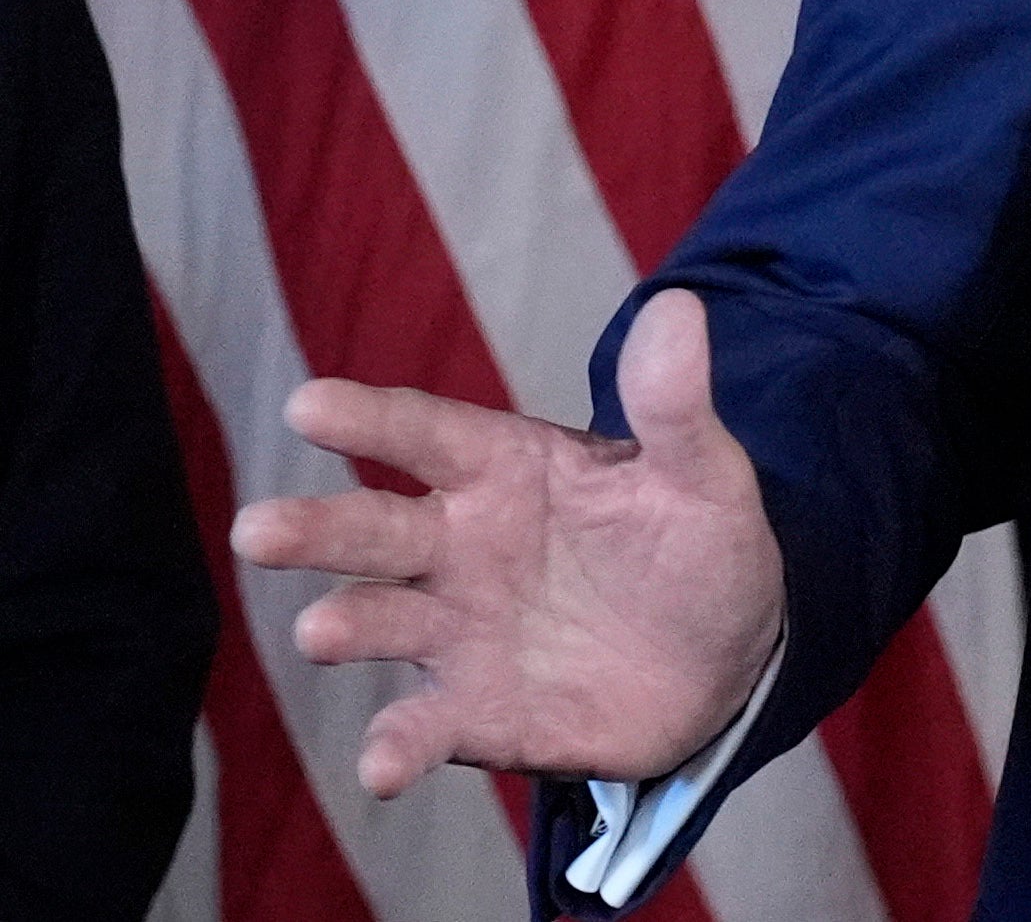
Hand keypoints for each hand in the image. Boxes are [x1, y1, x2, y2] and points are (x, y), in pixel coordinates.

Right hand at [231, 290, 785, 795]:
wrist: (728, 662)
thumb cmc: (695, 548)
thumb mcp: (702, 474)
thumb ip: (674, 406)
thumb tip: (677, 306)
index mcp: (506, 470)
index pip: (428, 434)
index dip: (371, 420)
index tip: (309, 405)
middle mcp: (461, 546)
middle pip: (376, 529)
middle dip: (316, 528)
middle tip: (259, 530)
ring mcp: (459, 632)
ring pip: (381, 623)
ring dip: (347, 625)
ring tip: (322, 629)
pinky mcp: (474, 712)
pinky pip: (424, 728)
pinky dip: (398, 746)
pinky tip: (383, 766)